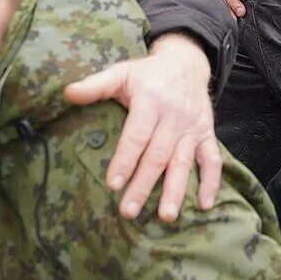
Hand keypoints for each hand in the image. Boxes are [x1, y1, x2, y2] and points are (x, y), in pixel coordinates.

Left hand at [64, 33, 220, 221]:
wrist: (186, 63)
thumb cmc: (147, 73)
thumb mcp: (121, 72)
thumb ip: (96, 85)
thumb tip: (67, 93)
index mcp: (151, 100)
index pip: (137, 134)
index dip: (125, 159)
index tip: (113, 183)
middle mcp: (174, 116)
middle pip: (158, 155)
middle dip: (144, 185)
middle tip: (129, 211)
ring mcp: (192, 127)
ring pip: (184, 162)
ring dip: (176, 191)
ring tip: (166, 217)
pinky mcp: (206, 134)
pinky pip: (212, 160)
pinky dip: (211, 182)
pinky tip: (204, 205)